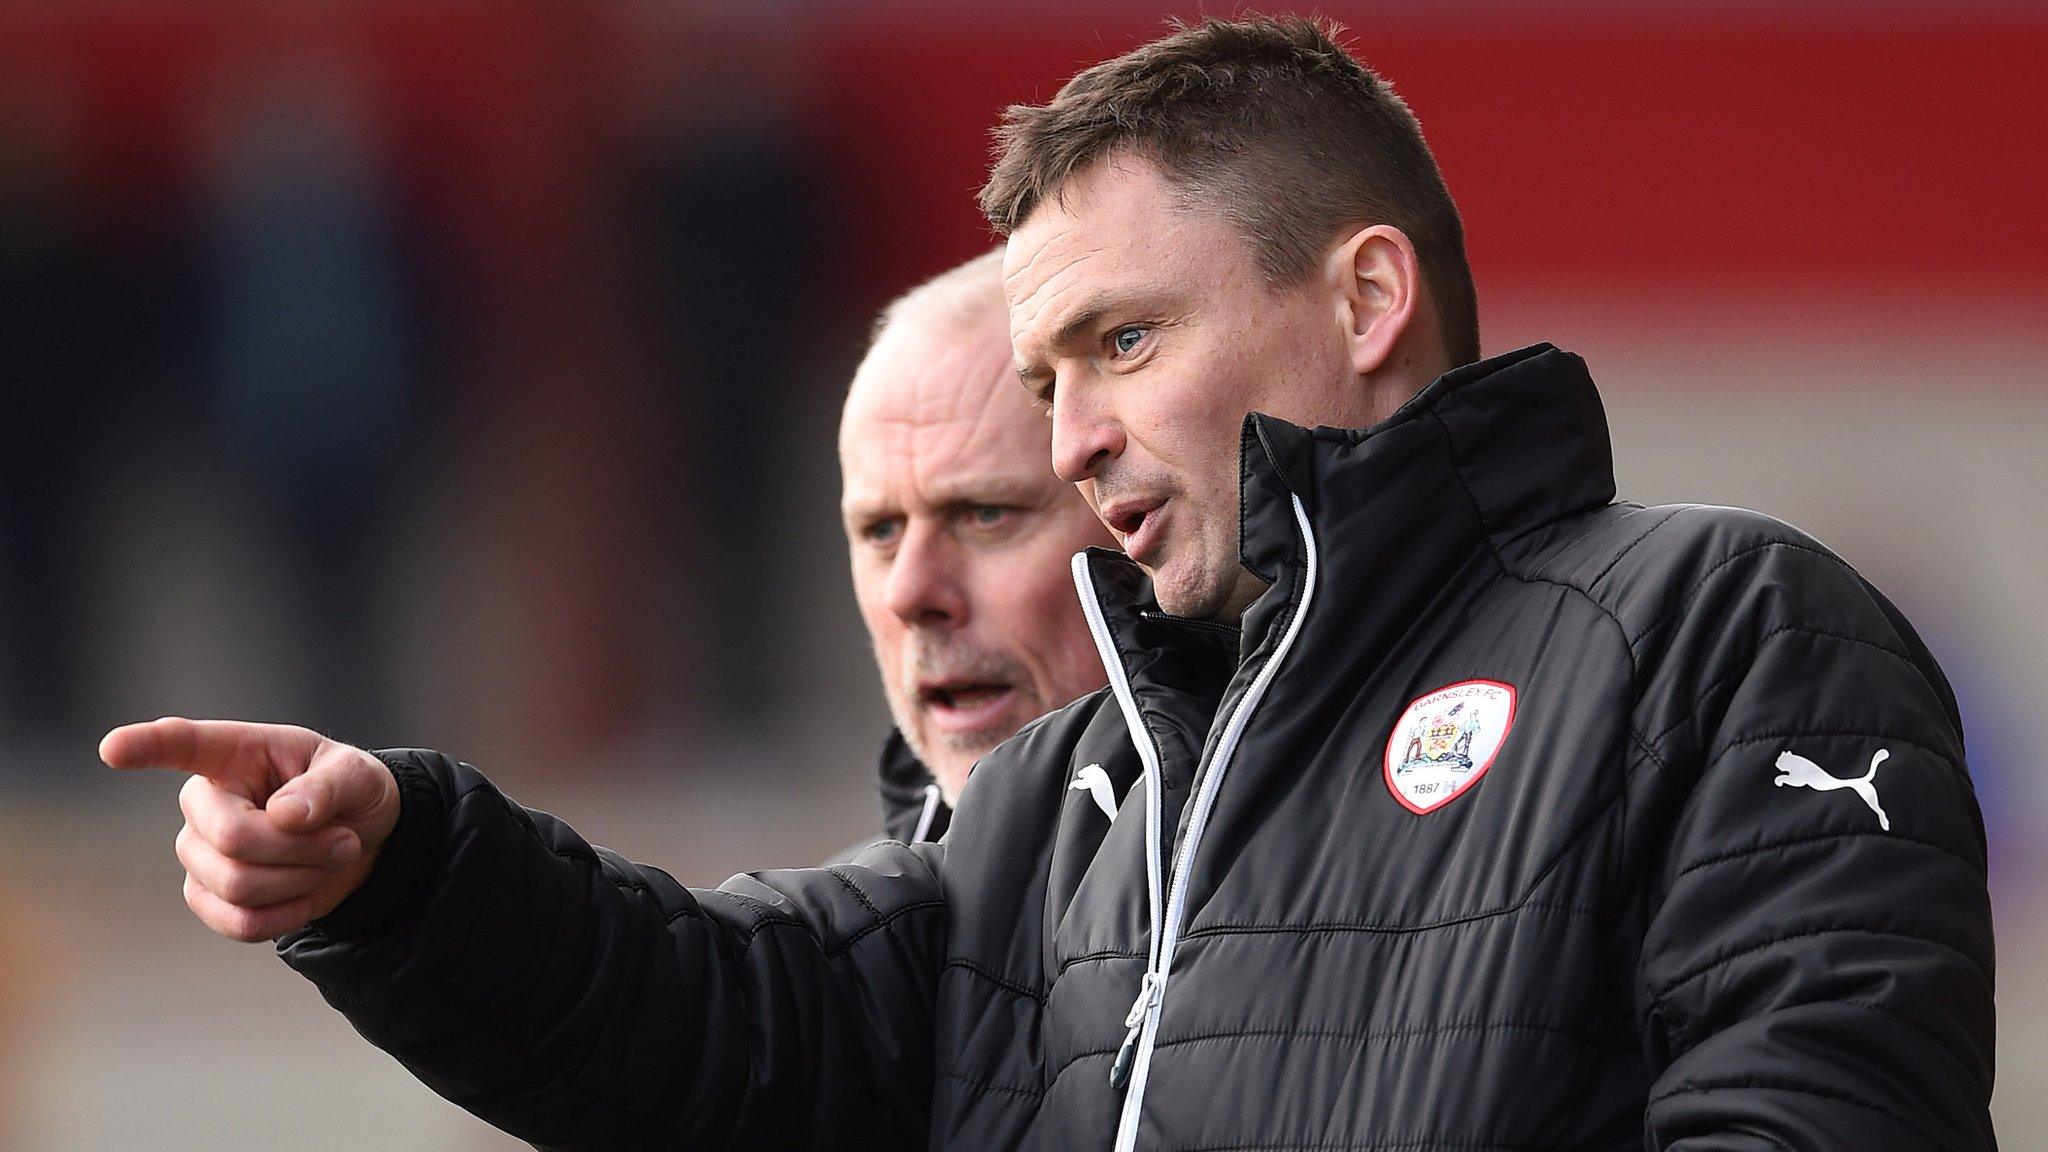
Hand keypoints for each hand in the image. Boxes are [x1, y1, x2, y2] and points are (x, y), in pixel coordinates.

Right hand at [101, 718, 401, 941]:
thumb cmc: (350, 792)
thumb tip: (286, 814)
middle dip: (303, 848)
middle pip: (233, 839)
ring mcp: (197, 852)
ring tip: (329, 859)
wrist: (360, 841)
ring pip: (238, 885)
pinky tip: (305, 894)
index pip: (180, 744)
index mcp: (234, 753)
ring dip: (302, 879)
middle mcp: (203, 803)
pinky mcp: (207, 897)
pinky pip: (240, 922)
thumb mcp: (360, 775)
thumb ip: (330, 786)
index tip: (112, 748)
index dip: (145, 746)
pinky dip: (288, 915)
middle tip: (344, 840)